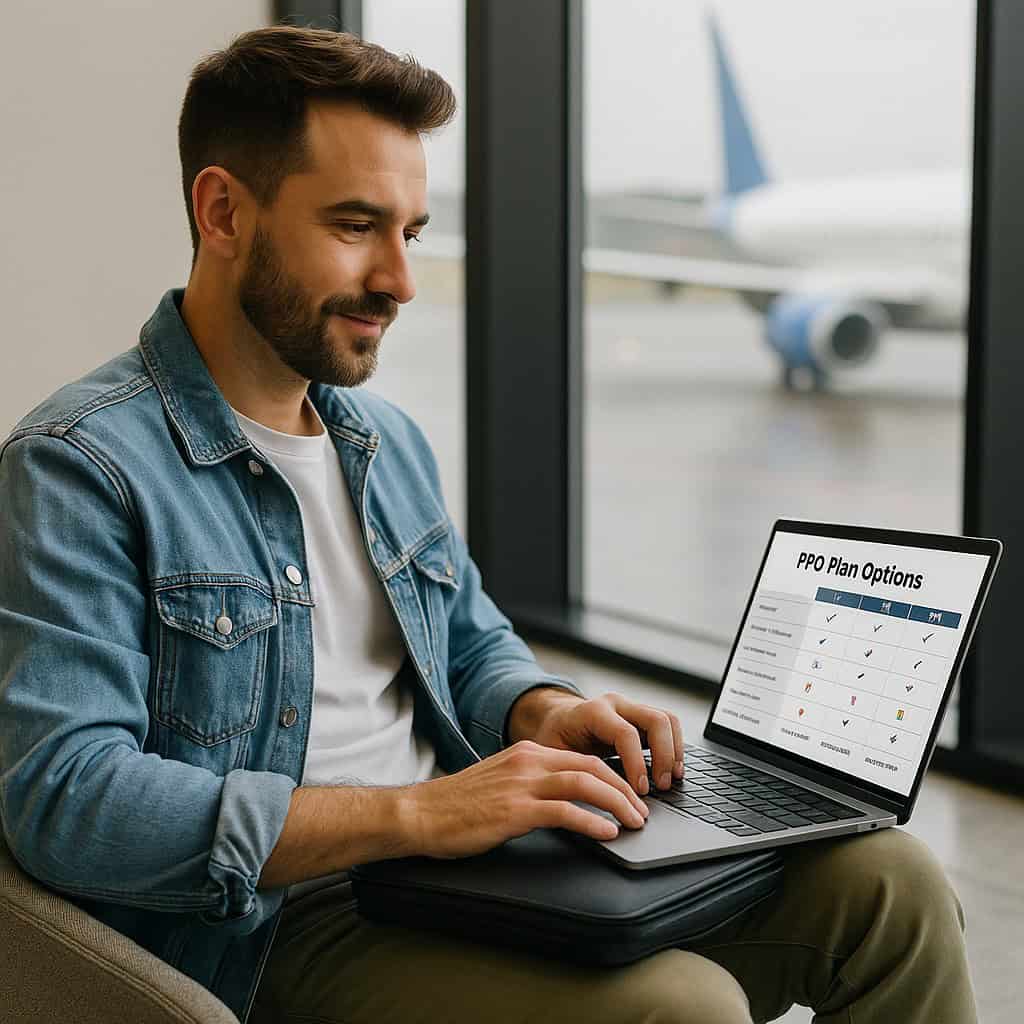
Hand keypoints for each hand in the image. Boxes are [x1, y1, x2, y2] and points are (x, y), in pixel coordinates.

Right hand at [403, 740, 650, 859]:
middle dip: (623, 788)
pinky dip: (592, 821)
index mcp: (526, 753)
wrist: (419, 813)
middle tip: (641, 811)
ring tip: (634, 822)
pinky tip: (606, 833)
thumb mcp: (499, 782)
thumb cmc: (455, 805)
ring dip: (617, 803)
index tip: (629, 794)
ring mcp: (522, 783)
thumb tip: (561, 799)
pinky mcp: (515, 810)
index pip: (582, 757)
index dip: (612, 776)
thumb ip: (529, 784)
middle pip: (591, 766)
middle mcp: (528, 761)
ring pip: (584, 783)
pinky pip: (565, 811)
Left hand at [529, 690, 684, 796]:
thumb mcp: (553, 754)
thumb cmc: (553, 738)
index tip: (641, 790)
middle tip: (662, 786)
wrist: (554, 719)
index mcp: (593, 712)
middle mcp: (616, 705)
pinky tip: (672, 769)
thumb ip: (571, 770)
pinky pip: (667, 725)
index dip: (637, 764)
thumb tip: (590, 798)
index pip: (626, 733)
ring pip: (667, 719)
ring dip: (675, 750)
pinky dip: (675, 746)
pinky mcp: (640, 716)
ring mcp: (631, 707)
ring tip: (672, 778)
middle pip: (656, 720)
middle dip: (664, 755)